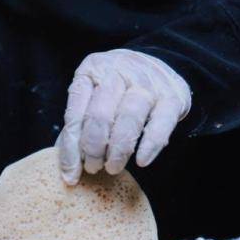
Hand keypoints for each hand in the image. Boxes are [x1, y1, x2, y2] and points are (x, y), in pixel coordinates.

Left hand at [56, 49, 190, 184]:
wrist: (161, 65)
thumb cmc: (120, 88)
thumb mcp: (95, 94)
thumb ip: (80, 124)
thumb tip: (67, 166)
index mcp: (92, 70)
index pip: (75, 113)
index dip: (71, 148)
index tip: (70, 175)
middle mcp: (118, 71)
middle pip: (100, 115)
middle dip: (93, 149)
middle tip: (94, 168)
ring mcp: (147, 82)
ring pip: (128, 119)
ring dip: (118, 151)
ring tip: (113, 167)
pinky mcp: (172, 96)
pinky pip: (159, 125)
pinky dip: (149, 146)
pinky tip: (141, 161)